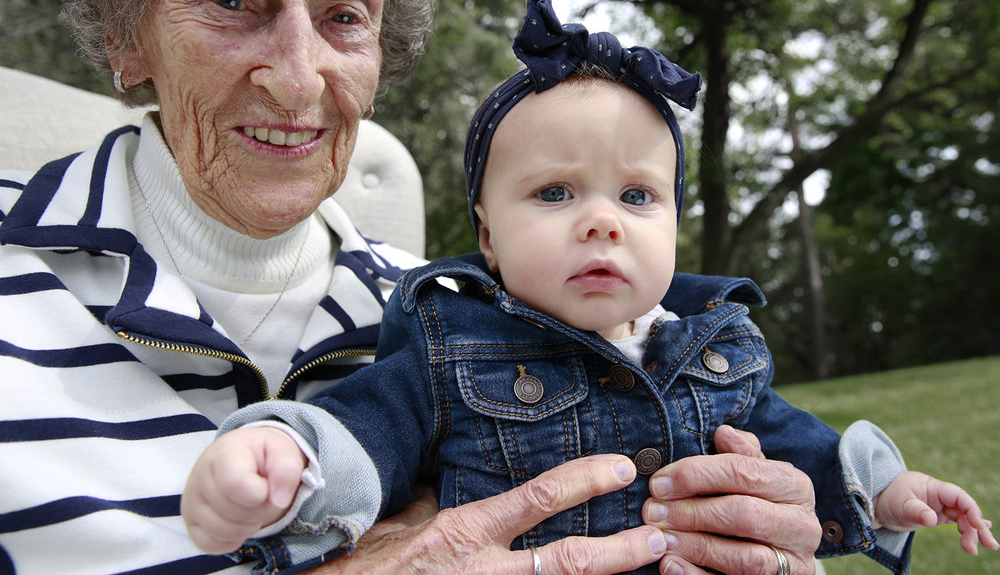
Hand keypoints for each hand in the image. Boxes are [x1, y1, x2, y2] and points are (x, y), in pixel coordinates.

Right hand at [181, 426, 306, 553]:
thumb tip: (280, 500)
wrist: (246, 457)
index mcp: (224, 453)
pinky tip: (239, 521)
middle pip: (232, 512)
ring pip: (221, 532)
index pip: (235, 485)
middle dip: (258, 510)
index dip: (260, 494)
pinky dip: (231, 540)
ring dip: (247, 526)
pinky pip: (211, 545)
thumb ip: (287, 470)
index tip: (267, 486)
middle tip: (263, 496)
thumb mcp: (283, 450)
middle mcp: (200, 475)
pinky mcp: (190, 523)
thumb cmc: (265, 455)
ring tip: (252, 507)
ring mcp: (191, 501)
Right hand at [304, 453, 667, 573]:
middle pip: (565, 561)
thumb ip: (435, 503)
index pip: (537, 499)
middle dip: (619, 552)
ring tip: (649, 567)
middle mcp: (483, 570)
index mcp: (465, 532)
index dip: (584, 481)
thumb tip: (450, 482)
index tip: (622, 468)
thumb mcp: (404, 523)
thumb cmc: (366, 564)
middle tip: (659, 537)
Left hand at [643, 425, 821, 573]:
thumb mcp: (752, 473)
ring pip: (744, 558)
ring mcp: (794, 562)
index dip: (696, 475)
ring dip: (695, 546)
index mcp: (795, 485)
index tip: (659, 482)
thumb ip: (739, 454)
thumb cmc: (756, 500)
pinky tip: (671, 564)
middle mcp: (802, 525)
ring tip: (661, 537)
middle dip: (692, 512)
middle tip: (654, 511)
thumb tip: (723, 433)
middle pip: (743, 515)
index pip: (743, 472)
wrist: (779, 550)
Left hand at [874, 470, 998, 554]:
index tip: (978, 525)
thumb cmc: (887, 499)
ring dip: (972, 532)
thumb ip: (917, 510)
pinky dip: (967, 529)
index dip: (971, 509)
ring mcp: (938, 506)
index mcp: (932, 487)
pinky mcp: (935, 516)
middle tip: (989, 544)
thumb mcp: (900, 505)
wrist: (874, 503)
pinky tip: (979, 535)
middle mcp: (939, 496)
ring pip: (962, 518)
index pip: (959, 496)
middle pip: (964, 510)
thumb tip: (932, 519)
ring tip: (975, 549)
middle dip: (977, 526)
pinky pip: (956, 521)